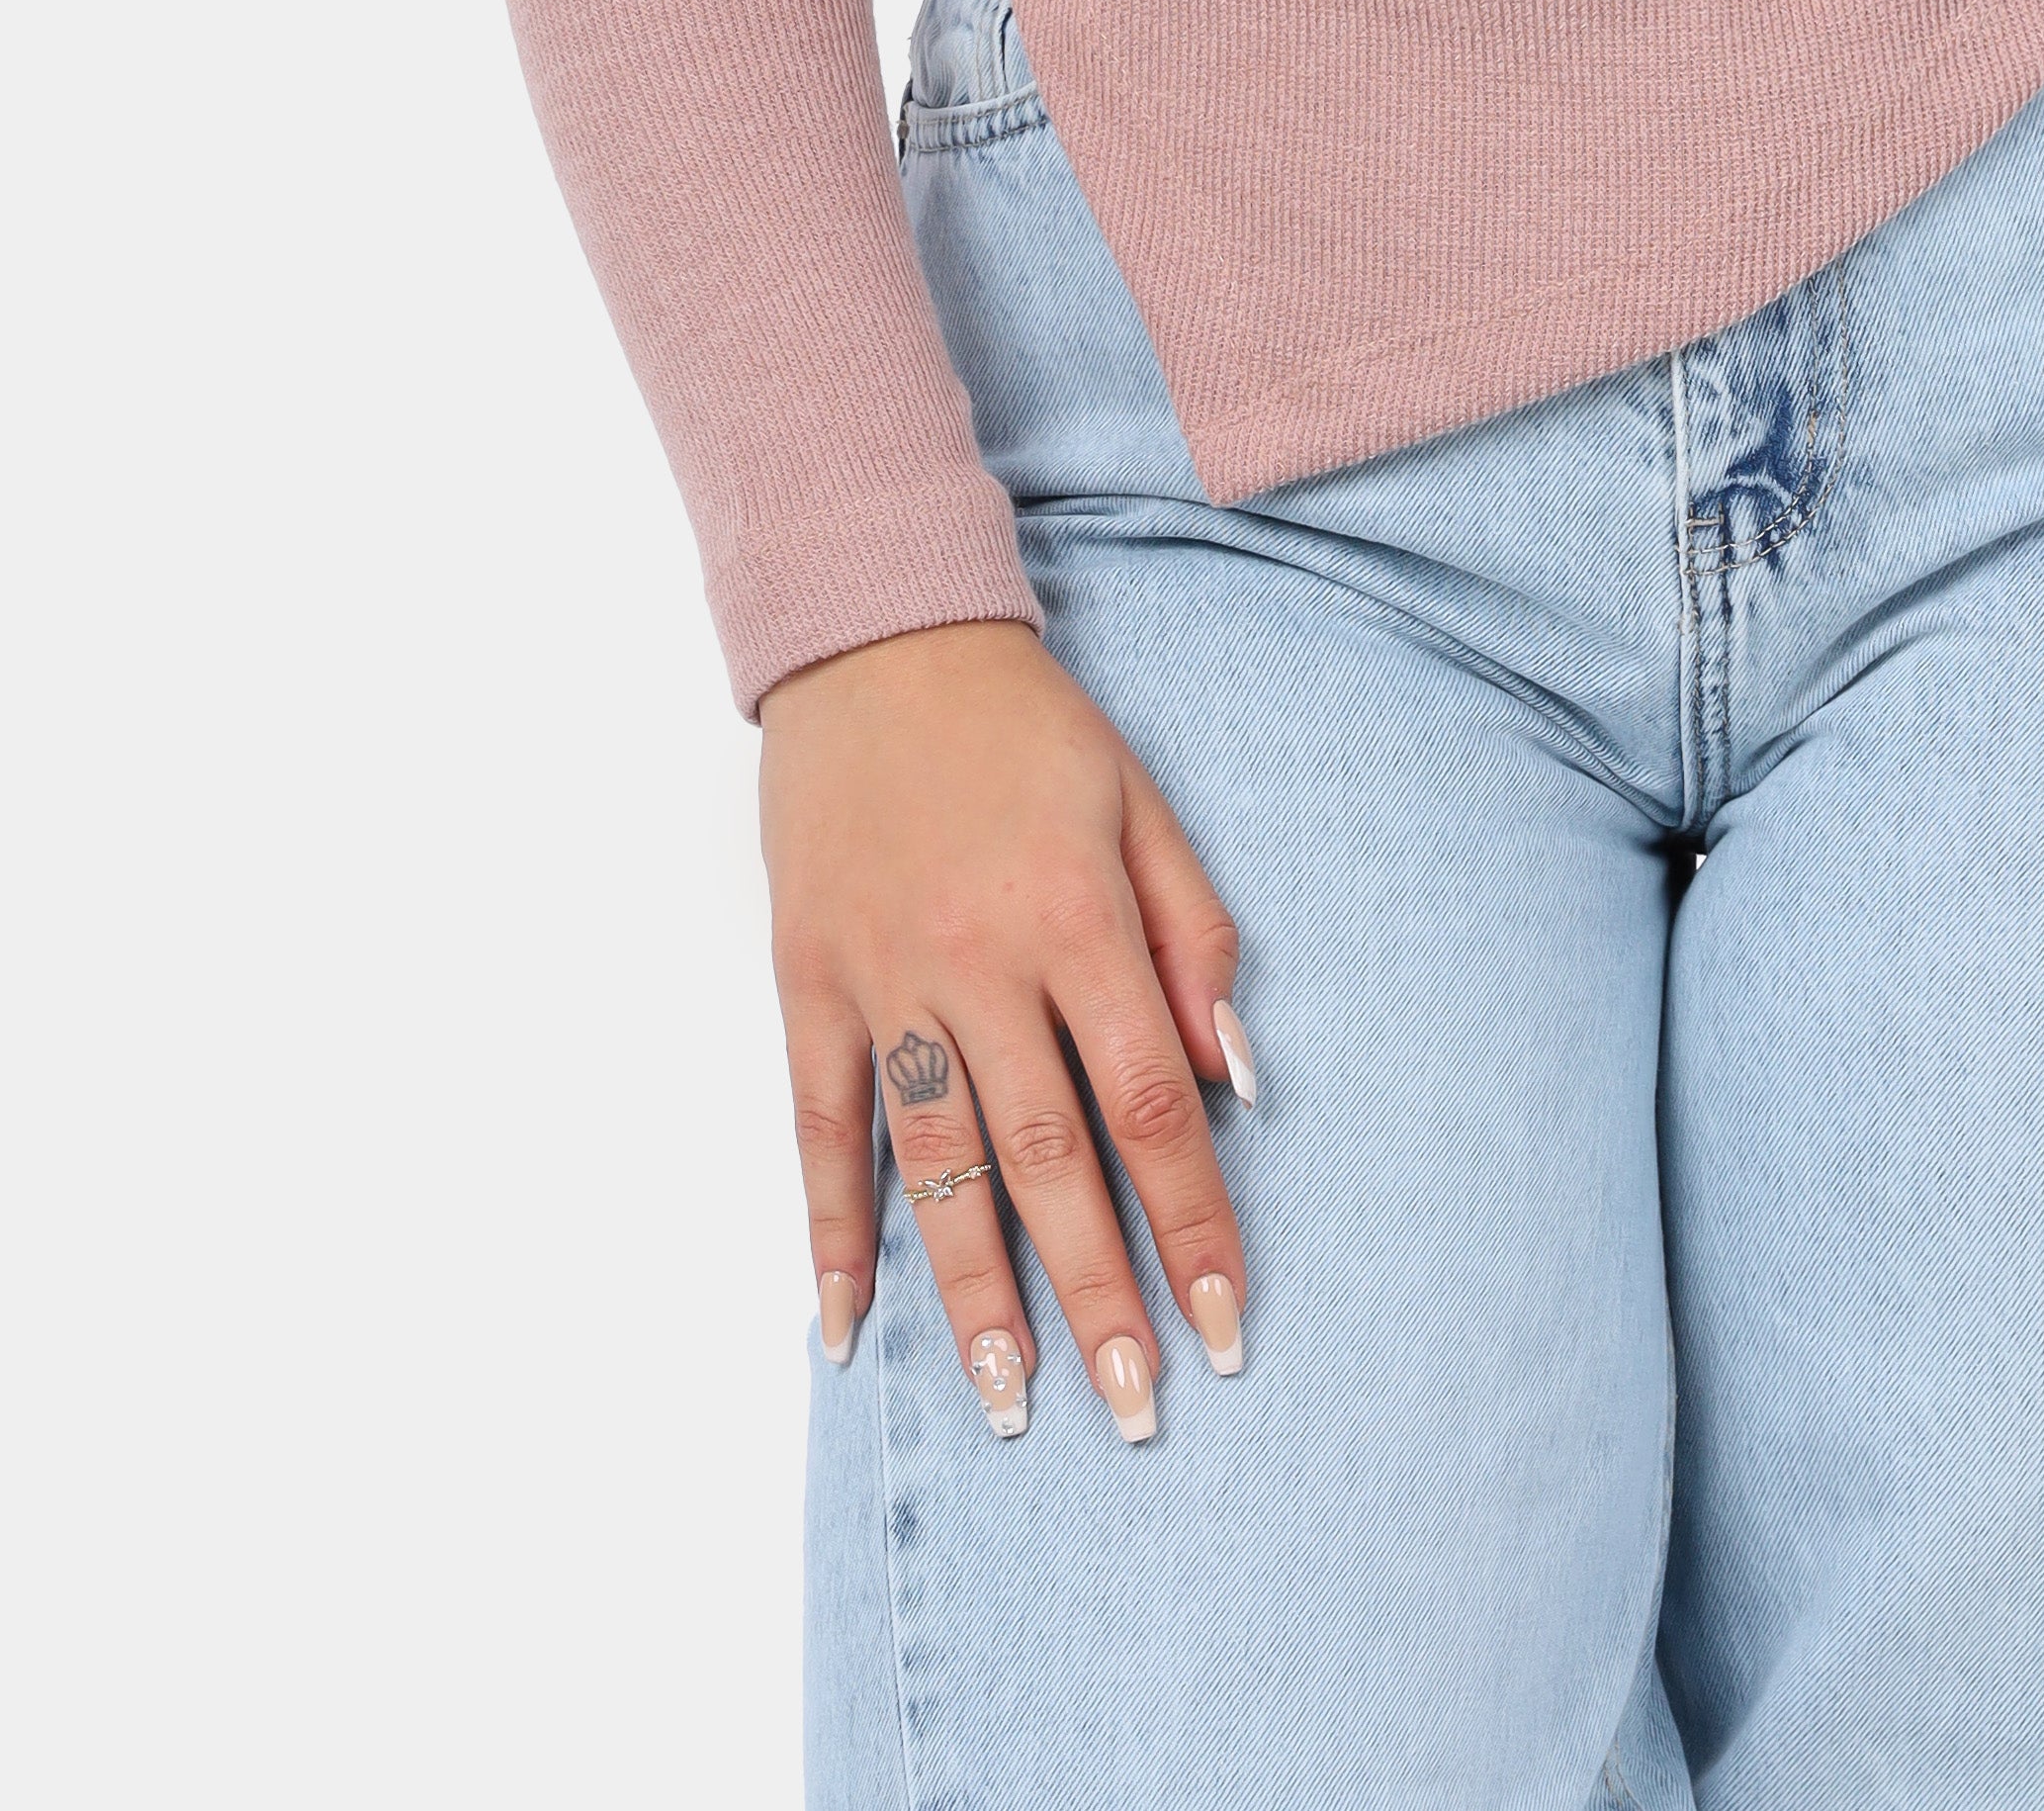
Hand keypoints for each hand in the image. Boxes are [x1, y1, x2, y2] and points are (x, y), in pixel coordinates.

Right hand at [761, 616, 1255, 1442]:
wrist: (880, 636)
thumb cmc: (1029, 729)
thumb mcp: (1141, 803)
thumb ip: (1193, 937)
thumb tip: (1237, 1082)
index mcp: (1078, 918)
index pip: (1152, 1106)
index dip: (1193, 1224)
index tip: (1225, 1324)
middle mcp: (981, 961)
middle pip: (1050, 1159)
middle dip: (1098, 1293)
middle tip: (1134, 1407)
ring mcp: (884, 978)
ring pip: (933, 1165)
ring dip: (973, 1292)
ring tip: (1010, 1403)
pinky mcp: (806, 982)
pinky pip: (818, 1127)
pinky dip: (829, 1230)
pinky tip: (847, 1325)